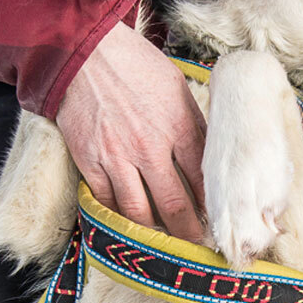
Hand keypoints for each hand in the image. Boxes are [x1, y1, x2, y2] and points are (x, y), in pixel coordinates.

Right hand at [55, 20, 206, 240]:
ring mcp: (117, 158)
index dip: (212, 207)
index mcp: (178, 126)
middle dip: (189, 234)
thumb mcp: (177, 87)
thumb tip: (208, 157)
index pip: (203, 181)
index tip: (218, 223)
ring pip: (139, 214)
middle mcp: (150, 147)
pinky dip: (119, 220)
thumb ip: (193, 124)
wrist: (84, 53)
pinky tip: (129, 228)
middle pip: (176, 206)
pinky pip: (106, 203)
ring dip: (155, 235)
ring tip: (165, 246)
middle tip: (196, 248)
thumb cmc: (134, 65)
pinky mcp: (89, 162)